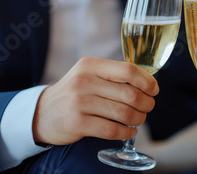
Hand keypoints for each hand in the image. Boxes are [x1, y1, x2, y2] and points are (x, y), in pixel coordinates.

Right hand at [33, 57, 158, 145]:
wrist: (42, 113)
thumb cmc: (75, 92)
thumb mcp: (89, 75)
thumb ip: (114, 75)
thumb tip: (149, 81)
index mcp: (90, 65)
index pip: (128, 70)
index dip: (147, 81)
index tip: (154, 90)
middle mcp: (84, 81)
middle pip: (130, 94)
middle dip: (146, 103)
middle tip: (148, 107)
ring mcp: (79, 102)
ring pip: (123, 113)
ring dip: (138, 119)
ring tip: (139, 119)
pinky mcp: (77, 123)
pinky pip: (112, 130)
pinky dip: (126, 132)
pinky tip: (129, 131)